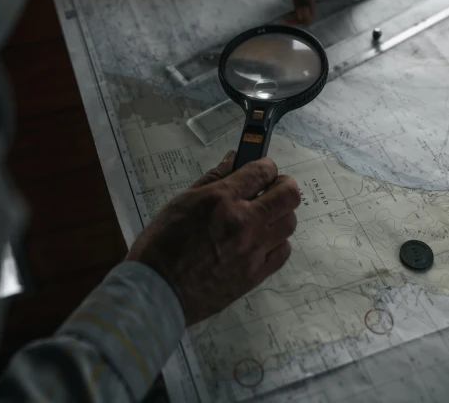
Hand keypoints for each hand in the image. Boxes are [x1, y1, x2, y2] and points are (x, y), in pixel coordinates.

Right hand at [127, 152, 300, 324]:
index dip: (266, 166)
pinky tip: (261, 241)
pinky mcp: (255, 274)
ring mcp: (253, 250)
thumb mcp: (182, 201)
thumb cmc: (163, 242)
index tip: (262, 170)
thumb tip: (233, 159)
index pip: (263, 171)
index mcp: (222, 199)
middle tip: (270, 189)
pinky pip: (283, 251)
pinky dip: (277, 242)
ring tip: (264, 216)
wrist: (158, 290)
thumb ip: (213, 178)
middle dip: (283, 185)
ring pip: (290, 222)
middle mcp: (244, 221)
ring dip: (280, 214)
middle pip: (288, 195)